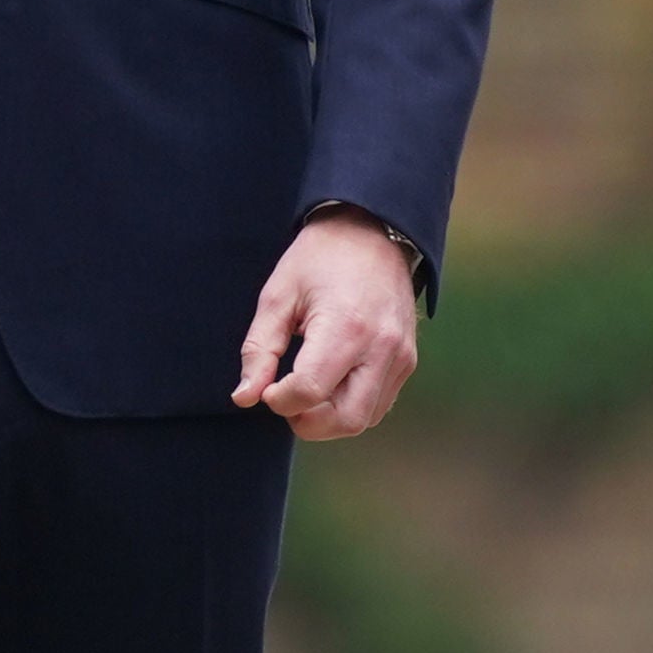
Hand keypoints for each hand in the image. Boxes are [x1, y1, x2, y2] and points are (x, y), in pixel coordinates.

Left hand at [233, 209, 420, 441]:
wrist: (372, 229)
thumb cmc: (319, 258)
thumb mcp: (278, 295)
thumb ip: (260, 350)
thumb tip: (245, 398)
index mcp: (346, 327)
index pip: (309, 392)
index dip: (279, 400)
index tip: (268, 386)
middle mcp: (381, 347)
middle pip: (344, 420)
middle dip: (307, 422)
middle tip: (286, 397)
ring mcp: (400, 356)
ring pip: (364, 419)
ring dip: (329, 419)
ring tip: (308, 389)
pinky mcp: (407, 359)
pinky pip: (379, 404)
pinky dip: (351, 406)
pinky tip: (331, 382)